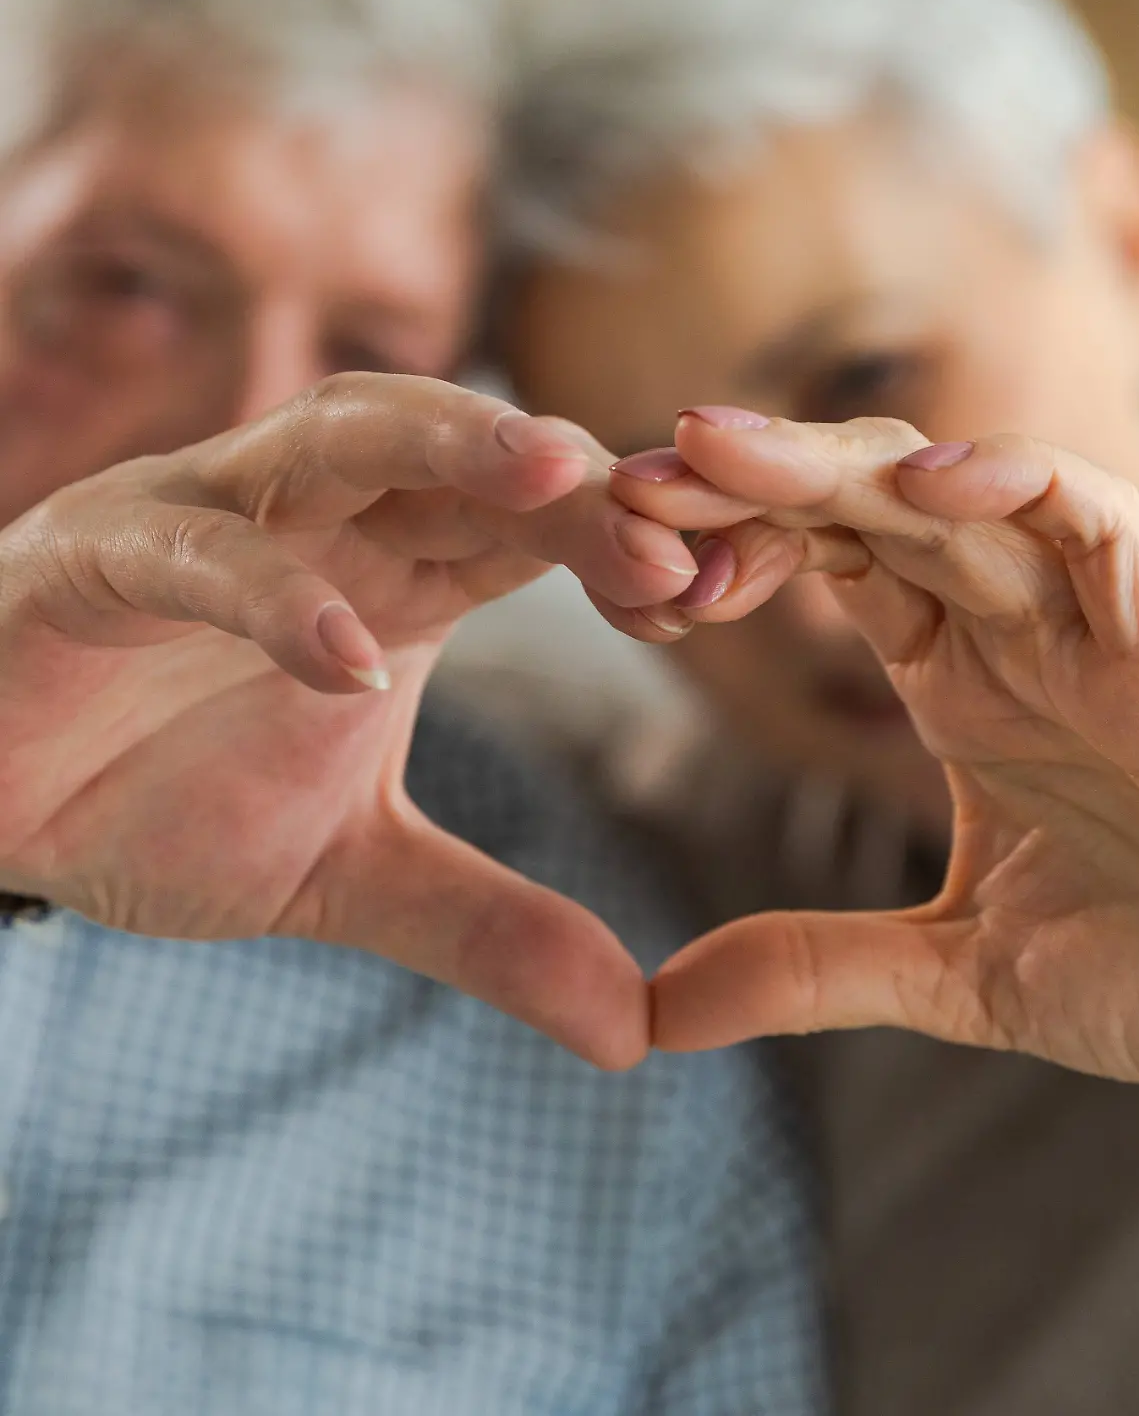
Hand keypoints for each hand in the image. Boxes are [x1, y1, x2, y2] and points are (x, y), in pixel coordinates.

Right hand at [0, 374, 697, 1067]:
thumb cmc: (159, 801)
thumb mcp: (348, 874)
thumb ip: (485, 925)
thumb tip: (635, 1032)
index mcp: (389, 571)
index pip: (530, 527)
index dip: (622, 548)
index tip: (717, 605)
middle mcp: (312, 520)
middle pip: (460, 454)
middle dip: (569, 481)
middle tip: (675, 536)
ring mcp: (203, 516)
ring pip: (336, 435)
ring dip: (447, 444)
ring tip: (555, 480)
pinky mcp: (93, 554)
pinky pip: (195, 551)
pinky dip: (272, 594)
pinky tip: (348, 661)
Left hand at [612, 412, 1138, 1086]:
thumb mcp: (953, 973)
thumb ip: (814, 971)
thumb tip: (658, 1014)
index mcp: (957, 676)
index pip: (829, 558)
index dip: (733, 540)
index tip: (629, 559)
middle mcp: (1011, 628)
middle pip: (869, 502)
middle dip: (753, 478)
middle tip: (636, 471)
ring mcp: (1086, 625)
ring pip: (958, 490)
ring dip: (837, 462)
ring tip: (719, 450)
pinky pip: (1096, 526)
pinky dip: (1020, 486)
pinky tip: (920, 484)